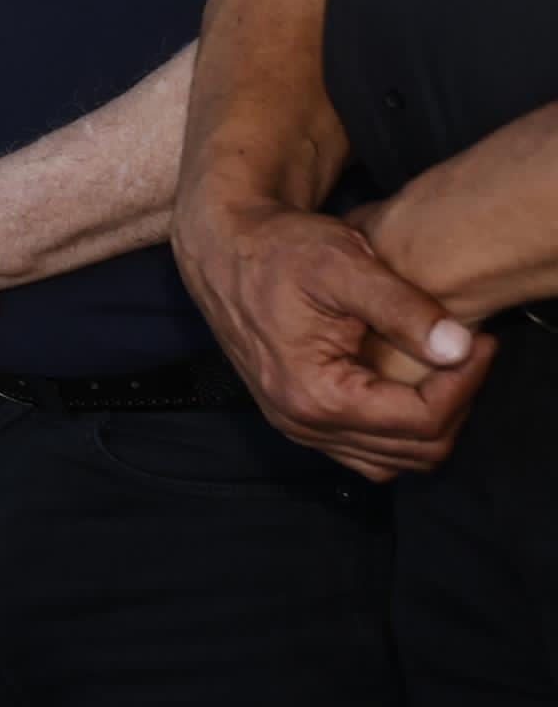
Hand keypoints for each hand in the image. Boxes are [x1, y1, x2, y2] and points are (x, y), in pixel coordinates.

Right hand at [180, 187, 493, 478]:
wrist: (225, 246)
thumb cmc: (280, 249)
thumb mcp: (345, 265)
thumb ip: (403, 309)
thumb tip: (459, 347)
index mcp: (314, 394)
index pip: (422, 420)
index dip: (466, 383)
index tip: (481, 340)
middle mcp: (302, 423)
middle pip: (415, 449)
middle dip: (456, 402)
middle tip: (469, 351)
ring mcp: (298, 426)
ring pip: (394, 460)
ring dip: (433, 422)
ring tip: (446, 369)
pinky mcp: (298, 418)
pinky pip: (366, 451)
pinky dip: (401, 431)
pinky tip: (410, 385)